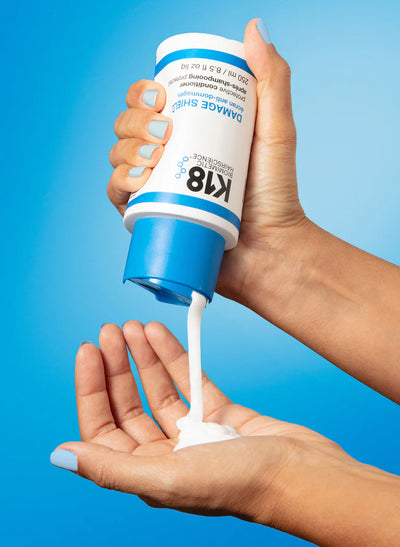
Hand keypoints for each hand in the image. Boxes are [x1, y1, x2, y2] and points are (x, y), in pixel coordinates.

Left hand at [51, 322, 355, 525]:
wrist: (305, 475)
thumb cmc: (241, 484)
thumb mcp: (168, 478)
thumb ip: (112, 467)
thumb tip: (61, 455)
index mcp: (147, 474)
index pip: (104, 427)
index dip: (91, 388)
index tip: (88, 350)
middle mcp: (166, 455)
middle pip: (129, 404)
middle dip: (117, 366)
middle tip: (111, 330)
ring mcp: (194, 434)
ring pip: (158, 388)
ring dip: (144, 357)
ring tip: (134, 326)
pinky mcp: (220, 415)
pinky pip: (190, 380)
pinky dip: (176, 358)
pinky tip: (162, 335)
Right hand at [107, 18, 307, 302]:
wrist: (270, 250)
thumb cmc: (275, 195)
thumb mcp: (276, 132)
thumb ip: (272, 81)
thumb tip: (254, 30)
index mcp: (189, 134)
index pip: (150, 104)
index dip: (142, 94)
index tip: (160, 96)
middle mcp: (167, 160)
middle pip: (129, 128)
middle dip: (135, 121)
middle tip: (164, 131)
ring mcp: (156, 189)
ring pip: (118, 157)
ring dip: (125, 149)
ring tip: (154, 157)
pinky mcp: (150, 218)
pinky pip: (118, 197)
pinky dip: (117, 183)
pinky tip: (136, 179)